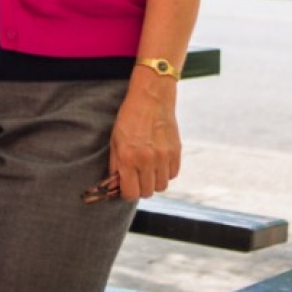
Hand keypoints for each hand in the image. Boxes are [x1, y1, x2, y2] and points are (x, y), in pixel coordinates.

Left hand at [108, 77, 180, 201]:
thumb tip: (116, 185)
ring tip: (149, 168)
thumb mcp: (115, 140)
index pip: (131, 193)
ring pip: (161, 186)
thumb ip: (116, 165)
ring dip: (154, 181)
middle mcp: (147, 160)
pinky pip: (173, 174)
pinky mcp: (176, 152)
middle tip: (138, 177)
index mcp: (128, 158)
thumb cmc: (130, 118)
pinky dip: (166, 172)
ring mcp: (164, 157)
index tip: (127, 186)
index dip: (127, 192)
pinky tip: (160, 161)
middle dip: (141, 188)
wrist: (151, 98)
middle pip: (147, 192)